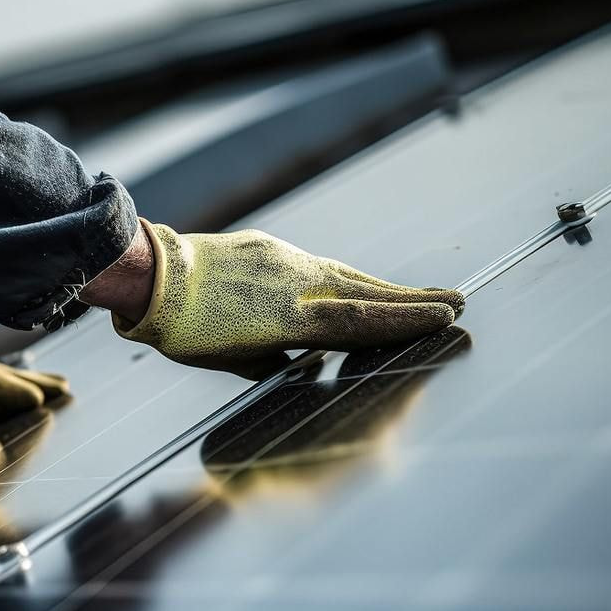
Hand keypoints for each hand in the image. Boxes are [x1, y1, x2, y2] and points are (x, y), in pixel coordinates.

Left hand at [112, 220, 463, 370]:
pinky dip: (347, 279)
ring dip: (386, 290)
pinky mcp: (271, 248)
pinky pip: (320, 265)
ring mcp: (285, 261)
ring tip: (423, 299)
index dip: (404, 320)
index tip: (445, 316)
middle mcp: (294, 284)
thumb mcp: (231, 360)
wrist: (151, 275)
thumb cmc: (184, 330)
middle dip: (414, 301)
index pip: (358, 320)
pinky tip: (360, 284)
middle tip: (458, 302)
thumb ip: (271, 360)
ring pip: (346, 276)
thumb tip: (299, 363)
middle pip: (365, 293)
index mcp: (286, 317)